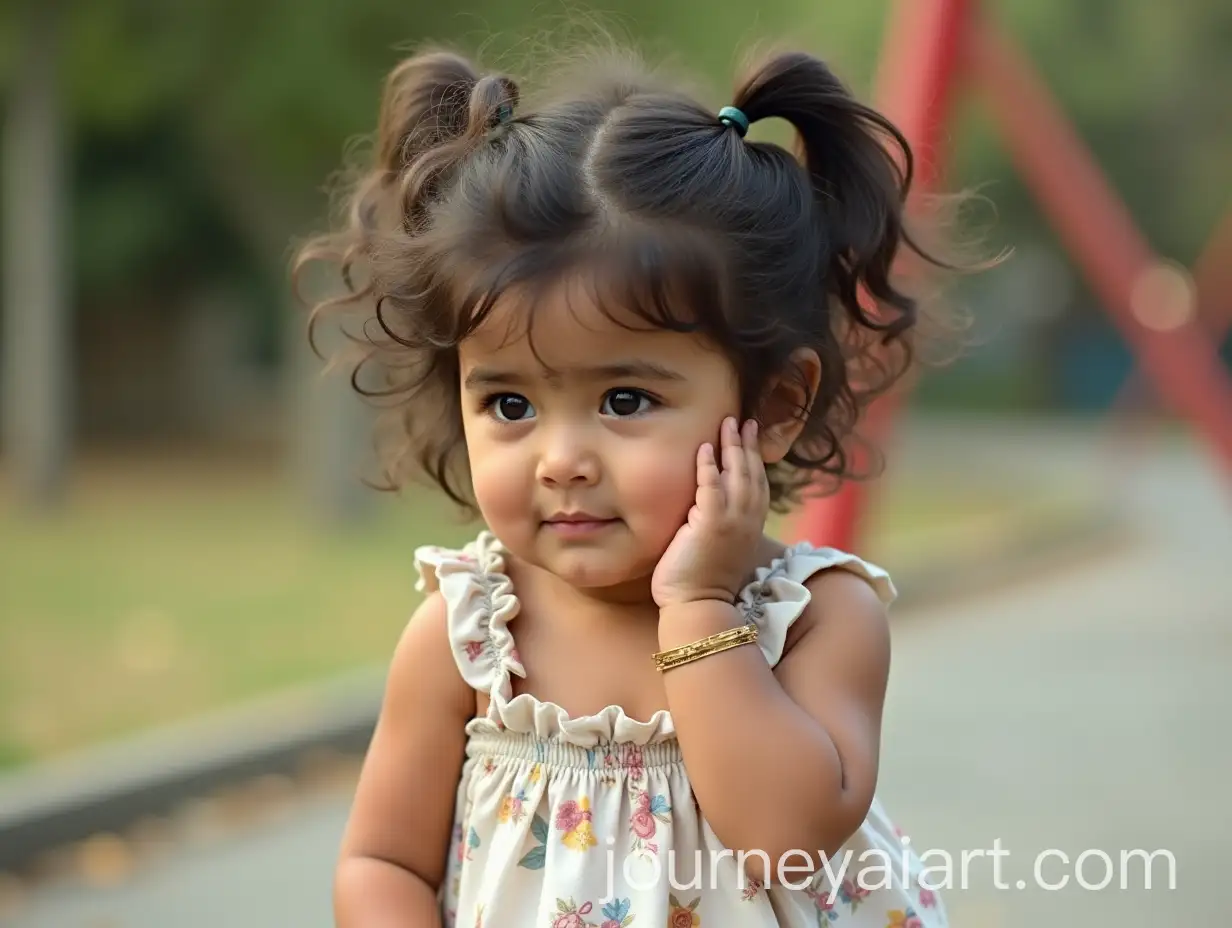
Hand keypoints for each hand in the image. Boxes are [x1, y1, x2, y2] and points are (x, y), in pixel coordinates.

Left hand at [651, 417, 768, 607]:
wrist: (699, 606)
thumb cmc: (703, 585)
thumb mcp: (720, 550)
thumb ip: (721, 527)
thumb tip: (710, 513)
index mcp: (751, 528)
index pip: (757, 486)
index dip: (755, 460)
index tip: (751, 438)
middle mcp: (747, 521)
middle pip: (751, 473)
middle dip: (747, 444)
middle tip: (743, 421)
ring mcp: (731, 521)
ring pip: (736, 474)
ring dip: (732, 446)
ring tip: (728, 423)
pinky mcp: (709, 523)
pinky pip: (711, 485)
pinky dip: (709, 465)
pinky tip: (705, 448)